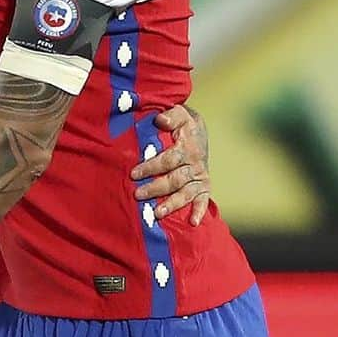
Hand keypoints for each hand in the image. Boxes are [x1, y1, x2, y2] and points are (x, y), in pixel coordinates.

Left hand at [131, 104, 210, 225]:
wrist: (199, 131)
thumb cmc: (182, 124)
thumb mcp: (179, 114)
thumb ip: (171, 115)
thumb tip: (161, 120)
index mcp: (188, 147)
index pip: (168, 159)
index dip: (152, 166)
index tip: (134, 174)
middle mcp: (195, 164)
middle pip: (175, 179)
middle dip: (156, 188)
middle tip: (137, 194)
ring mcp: (200, 177)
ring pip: (186, 193)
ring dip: (172, 204)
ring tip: (157, 213)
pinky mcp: (203, 186)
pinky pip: (203, 200)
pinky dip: (199, 211)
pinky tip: (192, 222)